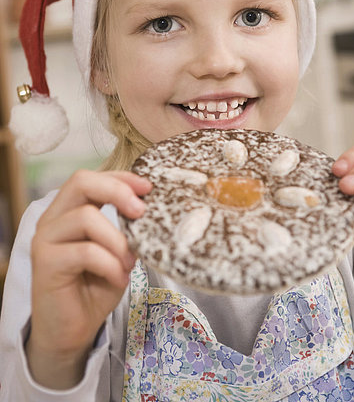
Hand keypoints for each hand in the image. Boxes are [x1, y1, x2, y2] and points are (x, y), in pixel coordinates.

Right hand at [26, 169, 151, 389]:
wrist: (72, 331)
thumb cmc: (95, 287)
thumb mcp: (118, 251)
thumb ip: (127, 229)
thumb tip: (152, 210)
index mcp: (69, 210)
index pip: (91, 178)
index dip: (120, 178)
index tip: (148, 187)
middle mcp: (53, 218)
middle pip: (81, 182)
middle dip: (117, 191)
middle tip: (141, 211)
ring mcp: (46, 239)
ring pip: (86, 217)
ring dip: (118, 241)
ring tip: (129, 263)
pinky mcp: (45, 263)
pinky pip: (86, 252)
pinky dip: (110, 264)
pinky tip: (119, 279)